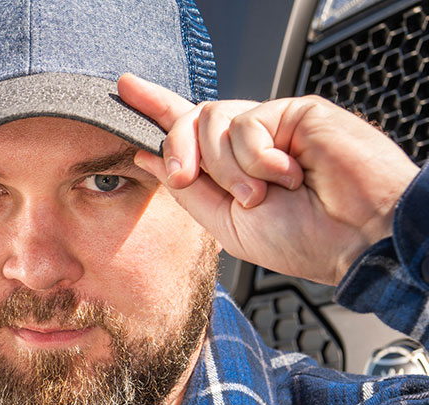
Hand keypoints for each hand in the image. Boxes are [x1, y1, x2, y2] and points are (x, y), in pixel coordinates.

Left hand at [119, 73, 419, 285]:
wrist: (354, 239)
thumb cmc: (303, 239)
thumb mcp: (226, 224)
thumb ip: (187, 189)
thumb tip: (147, 156)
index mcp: (229, 168)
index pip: (186, 128)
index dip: (154, 106)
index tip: (125, 89)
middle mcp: (247, 142)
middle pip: (189, 121)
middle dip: (178, 152)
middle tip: (189, 178)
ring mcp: (271, 124)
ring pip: (212, 120)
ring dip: (228, 167)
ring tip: (261, 194)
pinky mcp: (294, 110)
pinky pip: (247, 124)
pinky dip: (258, 159)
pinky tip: (289, 174)